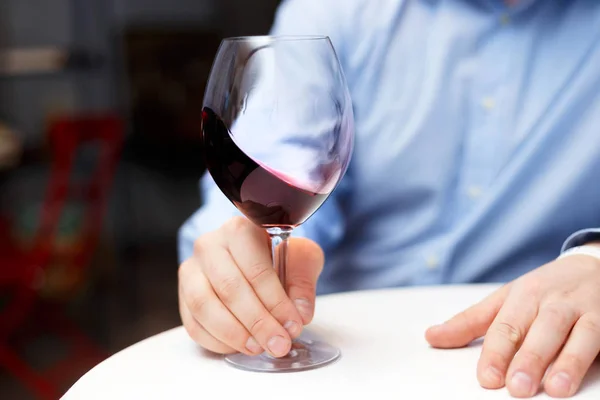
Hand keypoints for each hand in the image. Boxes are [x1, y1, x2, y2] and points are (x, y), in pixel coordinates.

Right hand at [178, 216, 323, 357]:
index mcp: (240, 230)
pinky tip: (241, 345)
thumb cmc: (278, 256)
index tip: (292, 324)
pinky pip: (194, 324)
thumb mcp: (301, 258)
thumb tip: (300, 312)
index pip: (255, 269)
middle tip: (278, 343)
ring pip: (204, 307)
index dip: (275, 301)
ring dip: (235, 334)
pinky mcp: (183, 295)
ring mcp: (191, 270)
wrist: (254, 257)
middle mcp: (210, 245)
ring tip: (259, 346)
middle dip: (257, 322)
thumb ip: (303, 282)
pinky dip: (218, 341)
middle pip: (229, 288)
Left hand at [425, 252, 599, 397]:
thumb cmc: (544, 289)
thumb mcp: (505, 299)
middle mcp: (552, 301)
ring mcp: (583, 310)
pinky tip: (584, 376)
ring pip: (575, 335)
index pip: (505, 326)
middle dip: (527, 359)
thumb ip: (470, 321)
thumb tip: (431, 337)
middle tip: (516, 388)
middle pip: (538, 330)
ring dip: (565, 363)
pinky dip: (591, 357)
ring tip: (553, 389)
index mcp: (522, 295)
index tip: (487, 378)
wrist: (593, 265)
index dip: (495, 353)